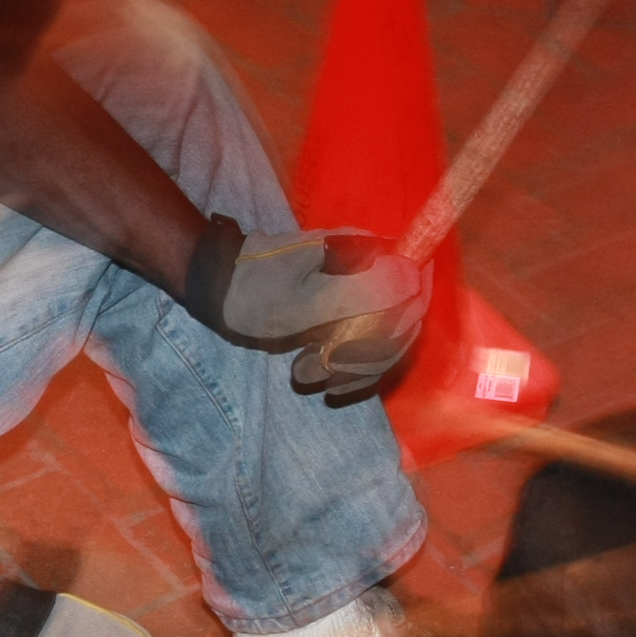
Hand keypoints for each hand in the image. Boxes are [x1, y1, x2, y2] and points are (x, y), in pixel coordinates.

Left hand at [185, 218, 431, 398]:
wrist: (220, 285)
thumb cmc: (255, 291)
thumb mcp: (303, 299)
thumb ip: (359, 292)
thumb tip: (414, 275)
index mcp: (368, 254)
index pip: (415, 293)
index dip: (396, 332)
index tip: (350, 354)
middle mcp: (373, 268)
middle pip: (403, 322)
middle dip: (367, 357)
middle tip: (324, 371)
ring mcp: (362, 290)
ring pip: (385, 339)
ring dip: (353, 369)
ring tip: (305, 374)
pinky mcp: (347, 311)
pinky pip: (366, 344)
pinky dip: (347, 370)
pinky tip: (320, 381)